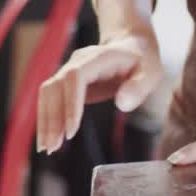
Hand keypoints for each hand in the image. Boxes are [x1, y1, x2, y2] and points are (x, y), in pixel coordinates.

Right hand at [37, 28, 162, 153]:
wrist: (130, 46)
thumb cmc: (142, 62)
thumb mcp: (151, 72)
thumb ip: (138, 87)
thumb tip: (122, 105)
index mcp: (97, 58)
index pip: (74, 78)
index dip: (70, 104)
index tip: (71, 131)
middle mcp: (76, 62)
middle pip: (54, 87)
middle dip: (51, 119)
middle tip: (52, 147)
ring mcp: (67, 71)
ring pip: (46, 94)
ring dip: (44, 121)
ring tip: (46, 148)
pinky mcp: (64, 83)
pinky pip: (49, 99)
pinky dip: (46, 118)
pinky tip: (48, 137)